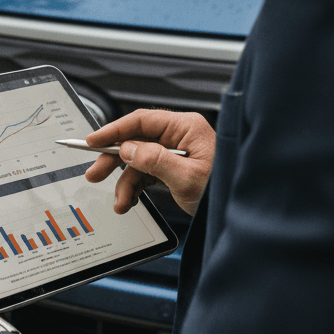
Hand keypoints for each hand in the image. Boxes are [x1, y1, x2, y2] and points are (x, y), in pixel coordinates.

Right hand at [84, 109, 214, 215]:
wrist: (241, 212)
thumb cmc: (224, 188)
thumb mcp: (187, 177)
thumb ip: (154, 160)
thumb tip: (127, 149)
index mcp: (185, 128)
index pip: (140, 122)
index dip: (113, 130)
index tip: (92, 141)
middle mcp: (179, 136)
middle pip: (135, 141)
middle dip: (113, 160)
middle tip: (95, 174)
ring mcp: (175, 153)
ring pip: (137, 162)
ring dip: (125, 182)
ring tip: (120, 202)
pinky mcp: (173, 169)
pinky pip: (146, 174)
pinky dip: (135, 188)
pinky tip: (129, 201)